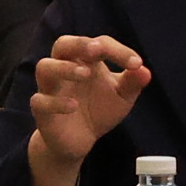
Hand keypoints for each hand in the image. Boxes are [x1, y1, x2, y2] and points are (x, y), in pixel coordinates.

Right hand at [25, 34, 148, 185]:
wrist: (80, 141)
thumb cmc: (99, 110)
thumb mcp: (121, 97)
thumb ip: (132, 83)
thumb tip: (145, 71)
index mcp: (85, 60)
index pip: (98, 44)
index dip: (117, 50)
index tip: (136, 64)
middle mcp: (65, 69)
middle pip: (63, 44)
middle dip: (79, 43)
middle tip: (97, 50)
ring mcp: (51, 88)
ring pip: (45, 67)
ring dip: (64, 68)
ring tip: (85, 74)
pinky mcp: (42, 110)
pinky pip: (40, 101)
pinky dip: (55, 102)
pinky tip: (74, 106)